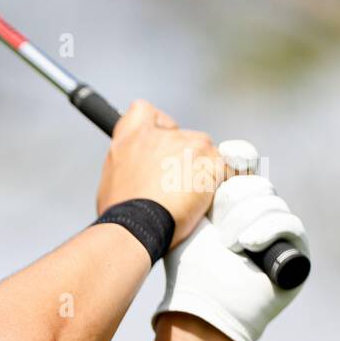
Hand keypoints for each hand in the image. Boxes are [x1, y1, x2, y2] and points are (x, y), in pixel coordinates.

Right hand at [96, 100, 222, 248]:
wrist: (135, 229)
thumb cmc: (121, 213)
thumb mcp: (112, 178)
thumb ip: (129, 162)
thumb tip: (138, 170)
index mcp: (131, 137)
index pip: (144, 111)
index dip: (155, 126)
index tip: (159, 142)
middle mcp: (161, 135)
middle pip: (182, 135)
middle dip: (184, 156)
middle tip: (176, 184)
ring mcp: (190, 145)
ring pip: (206, 151)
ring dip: (202, 170)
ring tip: (189, 198)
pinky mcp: (212, 161)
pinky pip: (227, 168)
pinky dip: (220, 182)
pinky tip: (207, 199)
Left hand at [150, 148, 308, 340]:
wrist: (203, 303)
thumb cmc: (188, 266)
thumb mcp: (186, 220)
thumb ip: (188, 186)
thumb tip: (198, 144)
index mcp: (233, 204)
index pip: (244, 170)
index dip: (236, 166)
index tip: (221, 166)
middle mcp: (257, 214)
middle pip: (257, 183)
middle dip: (234, 203)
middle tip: (218, 227)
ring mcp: (278, 231)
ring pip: (270, 201)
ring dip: (243, 223)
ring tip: (228, 245)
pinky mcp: (296, 250)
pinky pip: (289, 223)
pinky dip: (266, 231)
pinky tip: (246, 245)